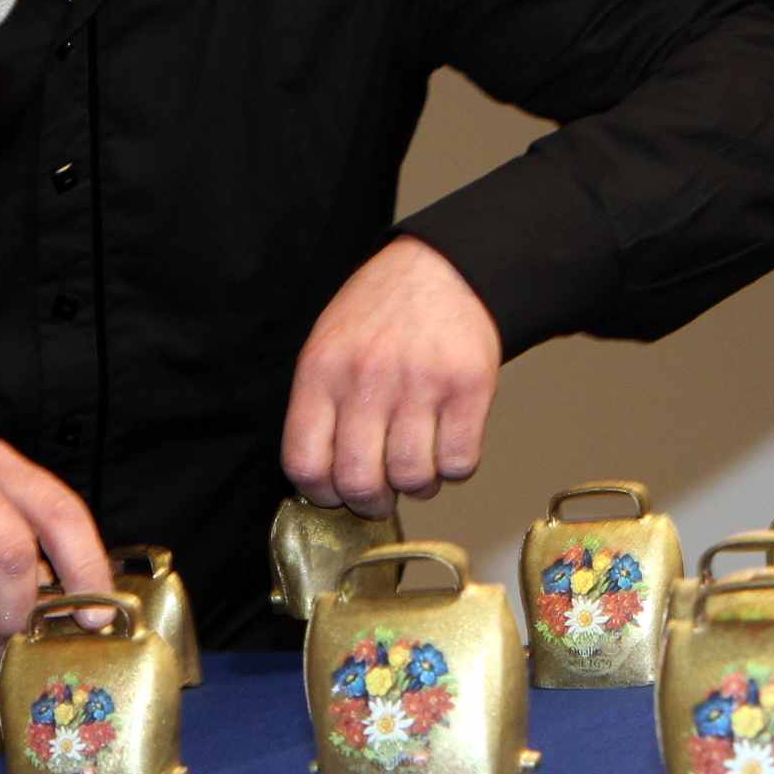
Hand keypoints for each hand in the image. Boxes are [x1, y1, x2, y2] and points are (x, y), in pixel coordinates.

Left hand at [280, 236, 501, 518]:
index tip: (335, 492)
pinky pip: (459, 463)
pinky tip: (448, 443)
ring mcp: (420, 384)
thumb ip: (320, 406)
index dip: (320, 493)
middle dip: (371, 504)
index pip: (304, 462)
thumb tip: (322, 480)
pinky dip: (454, 468)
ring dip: (417, 486)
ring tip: (418, 466)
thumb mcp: (328, 345)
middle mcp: (367, 379)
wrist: (445, 269)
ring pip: (413, 479)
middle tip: (381, 498)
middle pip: (359, 481)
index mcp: (322, 371)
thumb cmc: (382, 313)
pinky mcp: (468, 388)